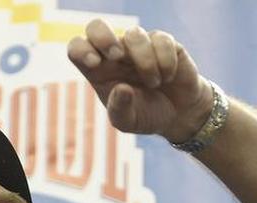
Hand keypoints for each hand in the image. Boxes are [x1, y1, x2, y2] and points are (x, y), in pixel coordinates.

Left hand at [67, 19, 212, 142]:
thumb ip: (119, 109)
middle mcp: (115, 53)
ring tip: (155, 83)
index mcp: (98, 70)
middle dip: (103, 37)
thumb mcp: (128, 122)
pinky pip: (161, 40)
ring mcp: (138, 45)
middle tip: (117, 56)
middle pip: (96, 26)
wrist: (179, 114)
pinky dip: (165, 62)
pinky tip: (168, 76)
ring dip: (145, 62)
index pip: (78, 48)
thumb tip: (121, 88)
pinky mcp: (163, 41)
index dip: (80, 50)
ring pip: (134, 35)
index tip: (94, 63)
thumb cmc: (146, 115)